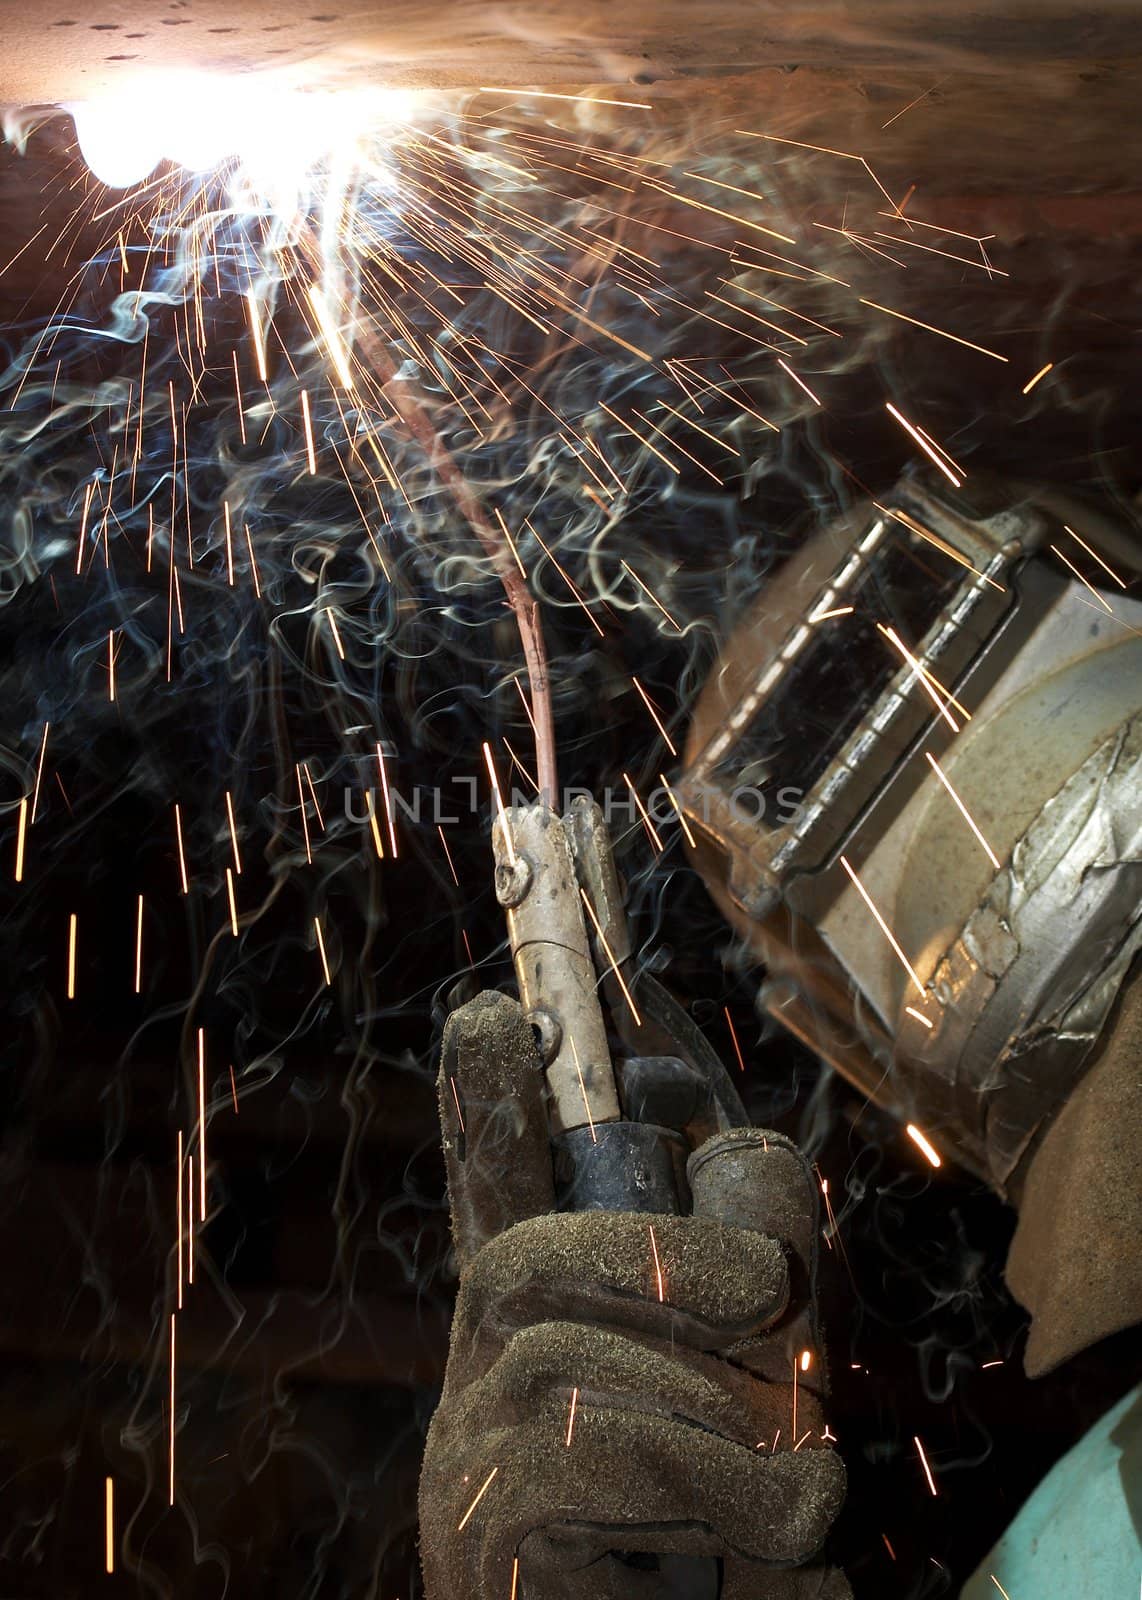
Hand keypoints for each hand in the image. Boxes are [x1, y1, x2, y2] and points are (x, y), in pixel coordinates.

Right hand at [419, 990, 848, 1598]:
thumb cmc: (732, 1534)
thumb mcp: (764, 1390)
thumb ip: (754, 1293)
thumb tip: (751, 1197)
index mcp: (553, 1325)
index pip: (499, 1197)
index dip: (490, 1105)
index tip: (494, 1013)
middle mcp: (489, 1374)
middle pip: (527, 1253)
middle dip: (661, 1255)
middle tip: (773, 1291)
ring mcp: (471, 1451)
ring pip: (578, 1357)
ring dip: (724, 1414)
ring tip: (794, 1486)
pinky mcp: (485, 1525)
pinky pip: (600, 1452)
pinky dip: (714, 1485)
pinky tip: (763, 1534)